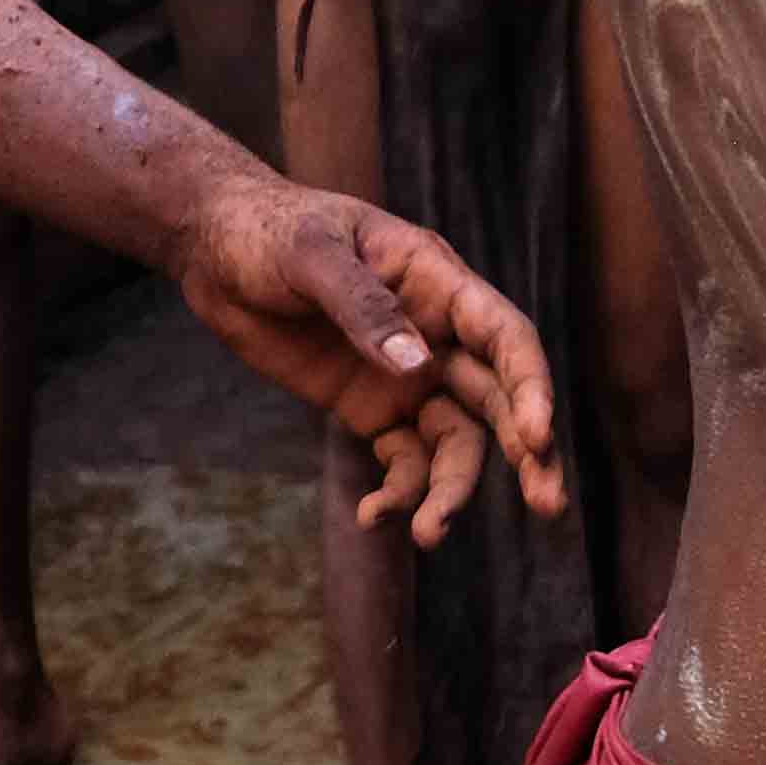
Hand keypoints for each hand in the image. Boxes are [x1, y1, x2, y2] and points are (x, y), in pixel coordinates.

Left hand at [169, 174, 566, 544]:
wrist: (216, 249)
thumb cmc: (268, 230)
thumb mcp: (310, 255)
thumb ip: (362, 306)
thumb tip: (416, 366)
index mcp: (436, 281)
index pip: (504, 337)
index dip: (530, 386)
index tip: (535, 438)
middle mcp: (436, 334)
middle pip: (498, 399)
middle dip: (529, 452)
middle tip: (549, 505)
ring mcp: (406, 376)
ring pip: (455, 441)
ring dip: (453, 489)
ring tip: (431, 534)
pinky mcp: (372, 409)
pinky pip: (403, 460)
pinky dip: (399, 493)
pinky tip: (372, 517)